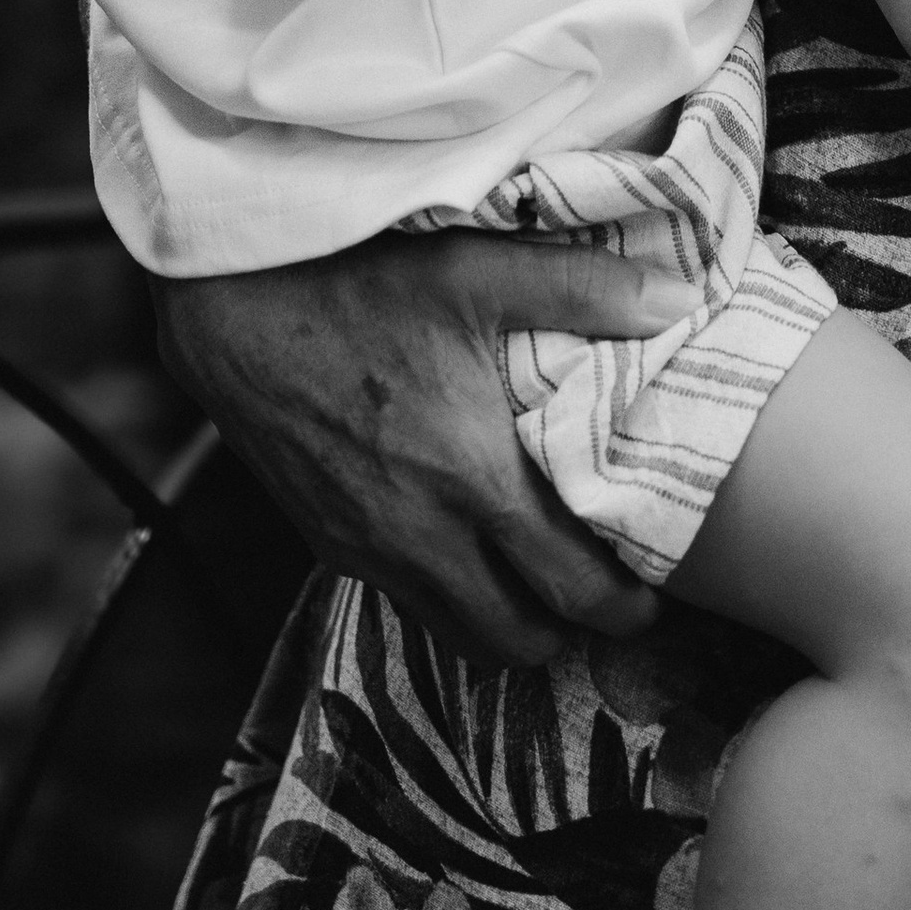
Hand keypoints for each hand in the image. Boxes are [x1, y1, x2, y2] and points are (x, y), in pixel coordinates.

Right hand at [153, 237, 662, 664]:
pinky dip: (447, 595)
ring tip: (538, 576)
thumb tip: (681, 299)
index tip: (653, 595)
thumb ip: (585, 288)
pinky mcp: (327, 543)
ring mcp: (367, 548)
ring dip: (504, 622)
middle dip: (569, 631)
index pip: (570, 589)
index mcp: (472, 480)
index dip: (624, 608)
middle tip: (603, 591)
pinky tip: (464, 543)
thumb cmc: (356, 282)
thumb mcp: (477, 269)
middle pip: (516, 641)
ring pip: (455, 634)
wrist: (229, 307)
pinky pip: (404, 600)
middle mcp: (420, 535)